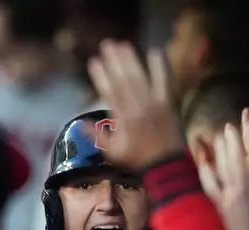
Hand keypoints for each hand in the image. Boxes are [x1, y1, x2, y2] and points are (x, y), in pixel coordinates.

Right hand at [87, 40, 185, 168]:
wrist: (166, 166)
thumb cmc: (137, 159)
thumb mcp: (112, 152)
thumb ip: (97, 136)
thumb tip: (80, 124)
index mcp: (123, 119)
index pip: (110, 92)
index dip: (101, 76)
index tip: (93, 62)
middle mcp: (138, 108)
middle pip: (125, 80)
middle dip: (114, 61)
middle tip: (107, 44)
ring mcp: (154, 104)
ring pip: (141, 78)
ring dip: (132, 60)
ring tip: (124, 44)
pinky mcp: (168, 103)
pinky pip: (165, 82)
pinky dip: (161, 67)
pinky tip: (156, 52)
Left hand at [198, 115, 248, 229]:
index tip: (245, 124)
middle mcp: (243, 185)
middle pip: (236, 157)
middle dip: (232, 140)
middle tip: (228, 126)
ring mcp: (229, 195)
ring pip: (223, 168)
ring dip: (219, 152)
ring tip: (216, 138)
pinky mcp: (219, 205)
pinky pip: (210, 186)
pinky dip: (206, 173)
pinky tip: (203, 162)